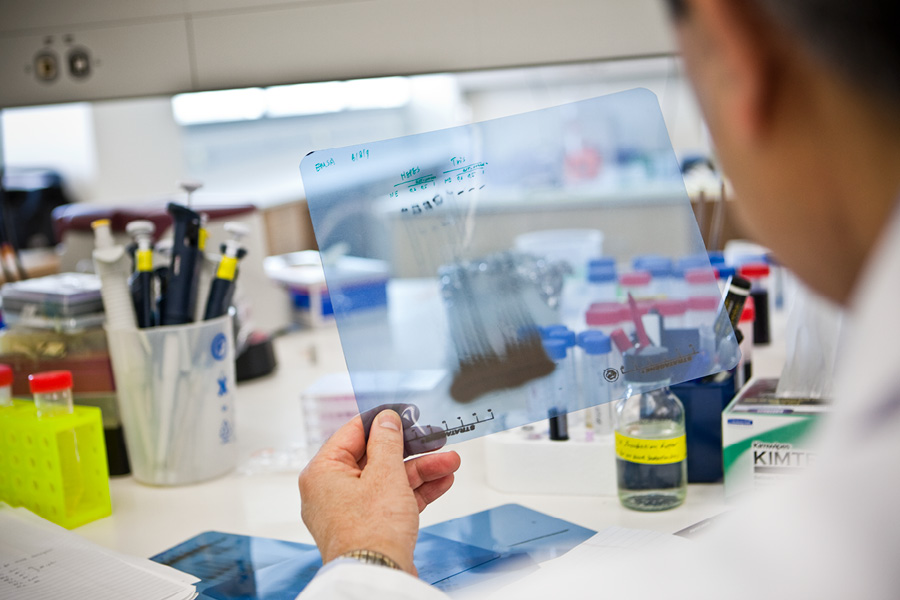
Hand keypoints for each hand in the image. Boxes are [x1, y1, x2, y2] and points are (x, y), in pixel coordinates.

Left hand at [299, 409, 460, 574]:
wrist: (378, 576)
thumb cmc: (371, 532)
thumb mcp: (385, 474)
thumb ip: (388, 442)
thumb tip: (386, 419)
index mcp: (323, 472)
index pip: (353, 432)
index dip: (383, 420)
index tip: (405, 412)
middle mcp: (332, 490)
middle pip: (375, 457)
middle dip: (412, 450)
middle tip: (434, 438)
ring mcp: (350, 510)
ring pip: (388, 479)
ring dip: (421, 470)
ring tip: (449, 461)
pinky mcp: (369, 526)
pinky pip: (392, 499)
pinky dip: (416, 491)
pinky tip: (441, 481)